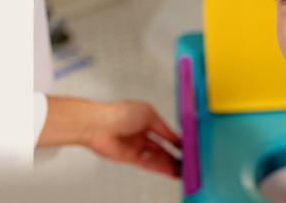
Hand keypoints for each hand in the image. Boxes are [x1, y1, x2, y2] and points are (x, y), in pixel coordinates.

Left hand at [37, 96, 181, 177]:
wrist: (97, 125)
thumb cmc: (118, 113)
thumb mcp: (148, 114)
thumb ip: (163, 128)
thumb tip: (175, 136)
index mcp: (146, 121)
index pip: (166, 133)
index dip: (177, 141)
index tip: (188, 146)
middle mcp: (141, 135)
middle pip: (162, 149)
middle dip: (175, 156)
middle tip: (188, 162)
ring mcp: (136, 147)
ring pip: (157, 159)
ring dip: (170, 165)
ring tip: (183, 171)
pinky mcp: (130, 158)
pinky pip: (149, 165)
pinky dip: (161, 169)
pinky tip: (171, 172)